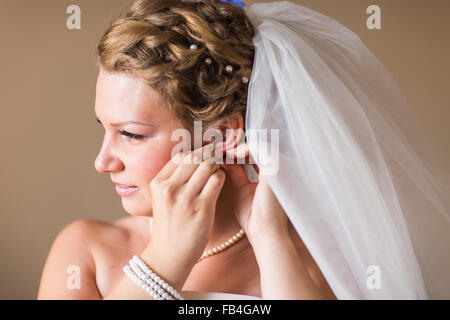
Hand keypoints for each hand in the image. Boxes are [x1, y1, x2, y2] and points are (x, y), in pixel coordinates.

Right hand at [147, 143, 225, 267]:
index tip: (205, 151)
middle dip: (208, 153)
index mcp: (157, 183)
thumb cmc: (169, 225)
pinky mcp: (201, 207)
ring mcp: (185, 197)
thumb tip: (191, 157)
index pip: (180, 156)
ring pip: (207, 165)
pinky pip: (217, 180)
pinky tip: (219, 182)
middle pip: (194, 157)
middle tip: (217, 153)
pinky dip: (221, 177)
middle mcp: (169, 188)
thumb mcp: (162, 198)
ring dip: (216, 165)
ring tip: (217, 170)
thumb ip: (173, 179)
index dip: (195, 151)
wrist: (169, 254)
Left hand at [222, 143, 288, 243]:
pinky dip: (245, 148)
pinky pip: (261, 148)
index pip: (255, 152)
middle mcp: (279, 167)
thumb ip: (236, 174)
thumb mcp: (242, 190)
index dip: (237, 149)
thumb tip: (225, 161)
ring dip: (239, 145)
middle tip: (219, 147)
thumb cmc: (254, 217)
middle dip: (236, 145)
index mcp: (272, 172)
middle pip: (257, 145)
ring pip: (259, 143)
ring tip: (223, 150)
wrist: (264, 234)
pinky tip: (231, 154)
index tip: (219, 151)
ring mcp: (280, 166)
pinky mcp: (277, 168)